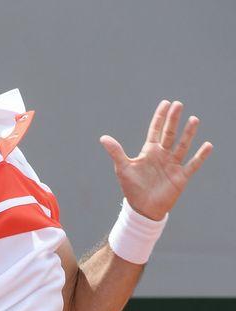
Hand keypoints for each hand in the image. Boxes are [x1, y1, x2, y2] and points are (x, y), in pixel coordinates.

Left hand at [100, 100, 212, 220]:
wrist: (142, 207)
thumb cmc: (132, 187)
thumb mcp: (123, 167)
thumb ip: (116, 152)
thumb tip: (103, 138)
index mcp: (149, 151)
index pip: (156, 130)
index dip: (160, 117)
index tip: (166, 103)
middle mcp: (163, 155)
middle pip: (170, 133)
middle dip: (173, 119)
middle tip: (178, 104)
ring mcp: (173, 165)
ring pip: (182, 145)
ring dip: (188, 133)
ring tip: (194, 119)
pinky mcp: (181, 176)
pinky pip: (193, 164)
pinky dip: (200, 155)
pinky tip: (208, 145)